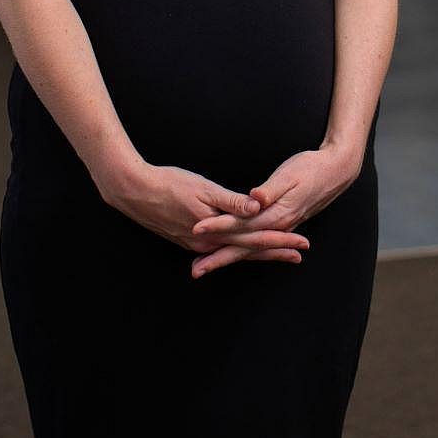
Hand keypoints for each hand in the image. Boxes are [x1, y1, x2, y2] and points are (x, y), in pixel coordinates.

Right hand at [102, 161, 309, 268]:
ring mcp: (197, 244)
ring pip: (235, 252)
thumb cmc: (170, 184)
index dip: (280, 242)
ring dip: (258, 252)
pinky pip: (220, 249)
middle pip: (249, 251)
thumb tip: (257, 210)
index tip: (301, 244)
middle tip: (300, 254)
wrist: (135, 191)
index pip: (256, 240)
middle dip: (275, 252)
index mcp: (216, 232)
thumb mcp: (204, 189)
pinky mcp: (189, 239)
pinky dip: (236, 251)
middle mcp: (209, 244)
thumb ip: (232, 202)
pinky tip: (241, 250)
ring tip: (278, 253)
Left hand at [188, 144, 360, 278]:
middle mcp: (278, 227)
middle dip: (218, 257)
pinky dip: (243, 252)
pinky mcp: (282, 225)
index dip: (218, 227)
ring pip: (249, 248)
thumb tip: (254, 198)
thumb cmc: (311, 168)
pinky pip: (258, 244)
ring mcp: (281, 228)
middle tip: (194, 270)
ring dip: (227, 258)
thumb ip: (270, 190)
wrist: (336, 171)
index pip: (242, 225)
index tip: (197, 229)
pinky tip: (233, 255)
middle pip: (243, 246)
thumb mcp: (290, 174)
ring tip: (205, 266)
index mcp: (277, 215)